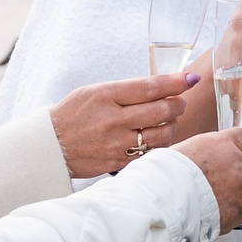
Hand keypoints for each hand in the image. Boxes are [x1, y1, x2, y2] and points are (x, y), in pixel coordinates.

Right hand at [50, 75, 193, 175]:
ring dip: (172, 125)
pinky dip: (159, 144)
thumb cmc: (73, 114)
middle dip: (178, 104)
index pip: (149, 87)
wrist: (51, 146)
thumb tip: (161, 87)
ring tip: (169, 120)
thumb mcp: (93, 92)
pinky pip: (150, 153)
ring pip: (161, 134)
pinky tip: (156, 137)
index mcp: (105, 96)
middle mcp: (112, 120)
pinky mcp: (118, 162)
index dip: (175, 82)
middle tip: (179, 102)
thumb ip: (125, 90)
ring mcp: (116, 144)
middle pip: (161, 111)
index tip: (190, 78)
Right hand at [171, 126, 241, 230]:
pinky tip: (220, 211)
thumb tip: (210, 156)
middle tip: (236, 175)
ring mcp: (240, 188)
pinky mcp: (238, 210)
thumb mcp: (186, 150)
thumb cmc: (167, 176)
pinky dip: (235, 212)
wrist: (167, 203)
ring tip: (228, 195)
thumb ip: (207, 152)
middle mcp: (236, 163)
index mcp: (222, 144)